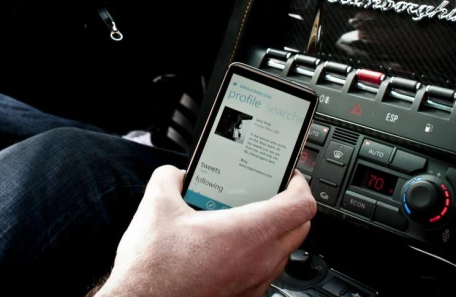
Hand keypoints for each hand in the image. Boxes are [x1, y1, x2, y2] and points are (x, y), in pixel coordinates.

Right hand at [96, 166, 315, 296]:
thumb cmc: (154, 268)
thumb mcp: (156, 205)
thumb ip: (170, 177)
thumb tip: (176, 174)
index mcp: (249, 232)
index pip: (301, 205)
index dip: (300, 185)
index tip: (289, 176)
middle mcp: (260, 260)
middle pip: (300, 228)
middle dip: (289, 206)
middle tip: (267, 193)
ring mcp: (254, 283)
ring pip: (283, 251)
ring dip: (273, 232)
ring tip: (242, 217)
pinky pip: (264, 271)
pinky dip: (256, 254)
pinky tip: (226, 245)